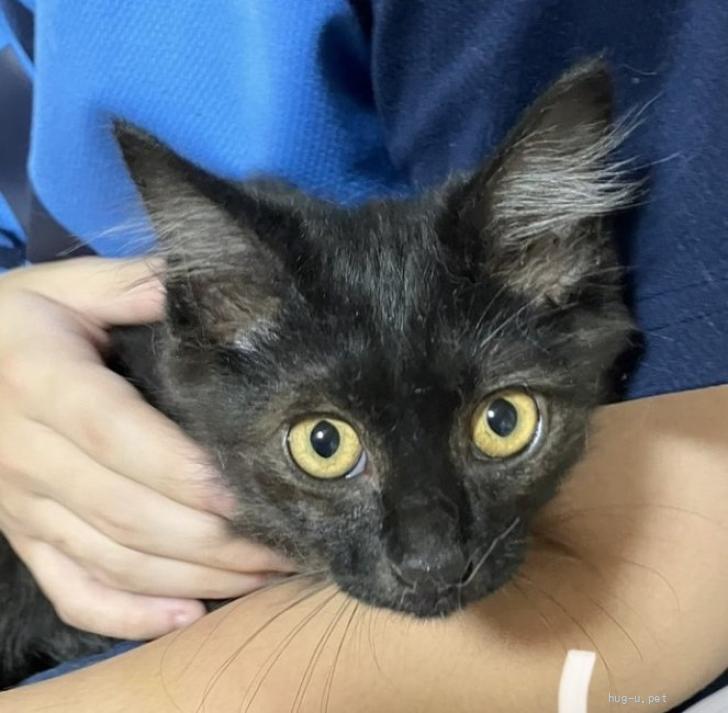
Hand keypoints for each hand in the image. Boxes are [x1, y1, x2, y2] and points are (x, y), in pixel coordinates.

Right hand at [0, 258, 293, 640]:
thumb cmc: (19, 321)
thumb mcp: (68, 286)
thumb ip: (136, 286)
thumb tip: (217, 292)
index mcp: (42, 383)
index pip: (117, 435)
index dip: (184, 470)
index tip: (249, 489)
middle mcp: (27, 455)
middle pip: (129, 512)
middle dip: (215, 538)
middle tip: (287, 542)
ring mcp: (22, 507)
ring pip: (114, 559)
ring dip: (196, 577)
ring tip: (265, 575)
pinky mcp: (24, 536)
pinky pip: (72, 589)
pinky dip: (129, 613)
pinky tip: (187, 616)